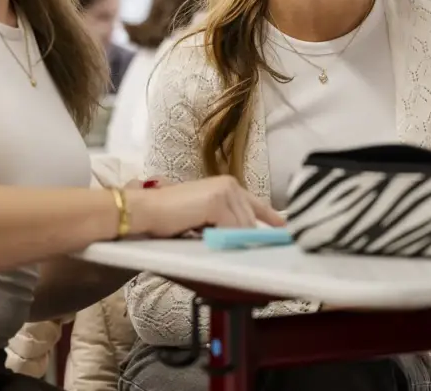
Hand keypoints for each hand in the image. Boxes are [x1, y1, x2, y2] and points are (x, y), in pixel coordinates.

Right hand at [128, 176, 285, 237]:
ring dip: (229, 238)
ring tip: (205, 236)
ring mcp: (225, 191)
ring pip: (242, 227)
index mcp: (227, 185)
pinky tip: (206, 236)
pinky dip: (223, 238)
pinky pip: (231, 229)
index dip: (271, 217)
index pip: (256, 204)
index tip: (284, 228)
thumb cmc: (169, 216)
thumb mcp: (204, 215)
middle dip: (245, 236)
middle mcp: (230, 184)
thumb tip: (245, 234)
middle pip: (250, 220)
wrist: (146, 209)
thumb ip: (225, 219)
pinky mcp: (217, 202)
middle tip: (232, 246)